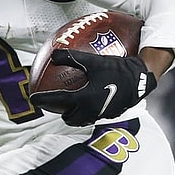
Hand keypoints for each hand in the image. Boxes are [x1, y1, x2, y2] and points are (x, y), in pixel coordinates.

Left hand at [37, 49, 156, 126]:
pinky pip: (92, 117)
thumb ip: (72, 58)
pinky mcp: (110, 114)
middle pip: (69, 118)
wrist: (141, 80)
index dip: (43, 100)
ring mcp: (101, 114)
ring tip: (69, 106)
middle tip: (54, 105)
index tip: (33, 99)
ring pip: (81, 120)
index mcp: (84, 98)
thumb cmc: (117, 69)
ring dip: (73, 115)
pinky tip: (87, 102)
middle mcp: (90, 110)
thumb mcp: (93, 61)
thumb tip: (54, 55)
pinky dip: (86, 112)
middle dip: (60, 113)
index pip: (57, 100)